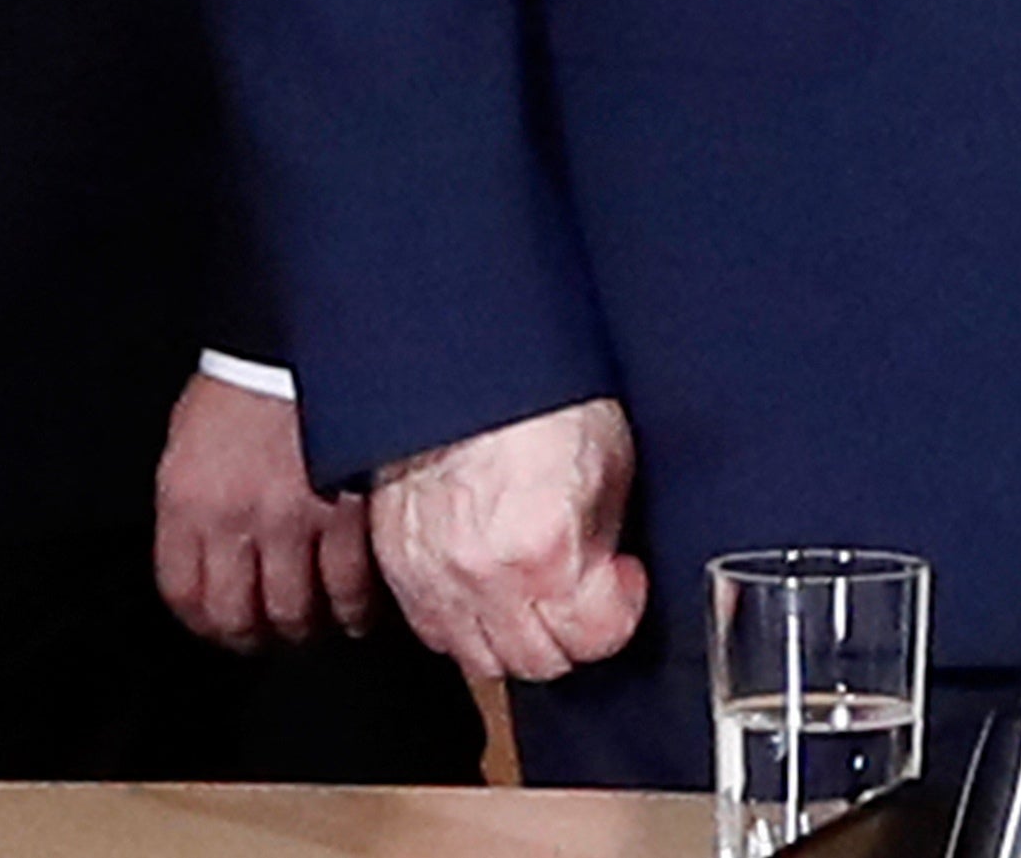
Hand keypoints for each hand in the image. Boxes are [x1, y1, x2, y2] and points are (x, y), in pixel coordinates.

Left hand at [155, 371, 375, 649]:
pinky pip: (349, 589)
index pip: (183, 592)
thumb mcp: (191, 436)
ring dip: (305, 629)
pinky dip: (354, 610)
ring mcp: (293, 521)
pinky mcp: (346, 516)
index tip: (218, 626)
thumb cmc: (248, 383)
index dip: (202, 622)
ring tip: (314, 624)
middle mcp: (234, 519)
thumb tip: (203, 554)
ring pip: (294, 613)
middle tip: (267, 635)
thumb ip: (192, 501)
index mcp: (187, 498)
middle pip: (236, 616)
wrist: (306, 343)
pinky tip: (355, 611)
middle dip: (251, 636)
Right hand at [369, 394, 645, 683]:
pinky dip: (464, 621)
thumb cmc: (536, 395)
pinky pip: (434, 629)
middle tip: (581, 593)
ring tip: (533, 596)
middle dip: (571, 632)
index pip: (594, 638)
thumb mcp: (607, 461)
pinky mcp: (399, 564)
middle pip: (537, 661)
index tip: (621, 580)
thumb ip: (608, 534)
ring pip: (480, 658)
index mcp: (545, 550)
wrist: (463, 361)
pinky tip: (487, 588)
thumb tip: (612, 569)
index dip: (620, 608)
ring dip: (514, 637)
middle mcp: (486, 576)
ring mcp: (434, 575)